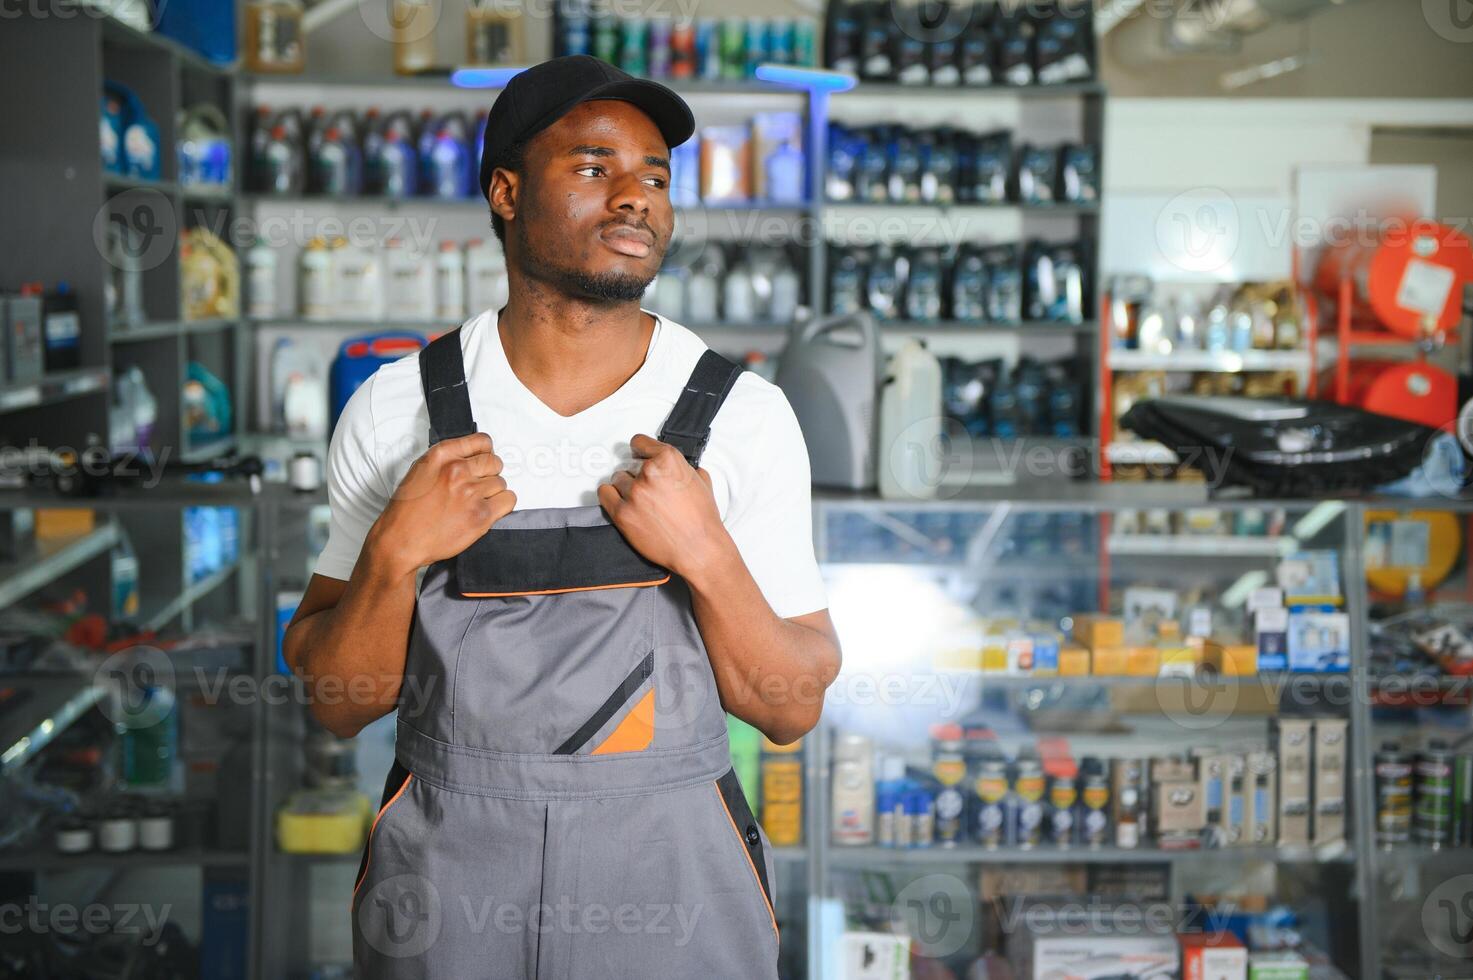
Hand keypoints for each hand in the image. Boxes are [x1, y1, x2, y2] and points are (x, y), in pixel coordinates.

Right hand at [369, 432, 514, 575]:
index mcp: (441, 456)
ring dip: (492, 493)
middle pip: (494, 462)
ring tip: (474, 503)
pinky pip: (508, 500)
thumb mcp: (421, 471)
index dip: (485, 453)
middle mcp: (457, 470)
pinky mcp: (481, 515)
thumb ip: (447, 461)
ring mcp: (470, 492)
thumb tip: (470, 458)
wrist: (402, 541)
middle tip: (477, 487)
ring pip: (501, 483)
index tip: (483, 461)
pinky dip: (501, 506)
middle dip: (489, 474)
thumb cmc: (407, 511)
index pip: (482, 441)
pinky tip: (486, 511)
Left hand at [598, 433, 727, 577]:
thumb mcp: (702, 483)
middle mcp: (649, 473)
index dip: (641, 450)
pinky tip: (620, 500)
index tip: (639, 454)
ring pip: (617, 479)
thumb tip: (683, 468)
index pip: (640, 442)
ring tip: (639, 500)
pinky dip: (610, 495)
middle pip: (629, 464)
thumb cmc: (702, 521)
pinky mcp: (622, 513)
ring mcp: (633, 493)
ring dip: (625, 487)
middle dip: (638, 475)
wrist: (698, 550)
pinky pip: (604, 494)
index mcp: (669, 460)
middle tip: (649, 489)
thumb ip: (687, 469)